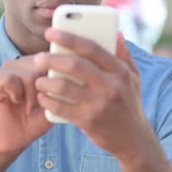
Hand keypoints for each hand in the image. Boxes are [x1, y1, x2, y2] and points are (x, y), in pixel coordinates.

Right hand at [0, 56, 52, 154]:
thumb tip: (67, 71)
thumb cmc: (35, 121)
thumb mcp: (54, 102)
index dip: (56, 73)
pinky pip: (10, 78)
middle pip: (41, 63)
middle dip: (45, 86)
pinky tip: (17, 102)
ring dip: (32, 92)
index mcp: (32, 65)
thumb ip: (60, 85)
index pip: (50, 58)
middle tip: (41, 103)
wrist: (14, 141)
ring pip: (27, 72)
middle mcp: (18, 64)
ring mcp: (3, 72)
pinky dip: (18, 93)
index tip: (56, 92)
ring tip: (30, 107)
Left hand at [34, 29, 152, 159]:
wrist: (134, 139)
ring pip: (64, 87)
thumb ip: (124, 55)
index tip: (50, 32)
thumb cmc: (129, 102)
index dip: (69, 37)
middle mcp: (111, 86)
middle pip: (75, 65)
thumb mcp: (133, 78)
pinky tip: (42, 97)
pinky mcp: (89, 121)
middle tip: (37, 58)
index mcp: (120, 71)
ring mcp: (99, 105)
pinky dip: (47, 101)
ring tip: (39, 80)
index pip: (92, 48)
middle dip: (51, 59)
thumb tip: (116, 32)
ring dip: (46, 82)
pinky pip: (61, 108)